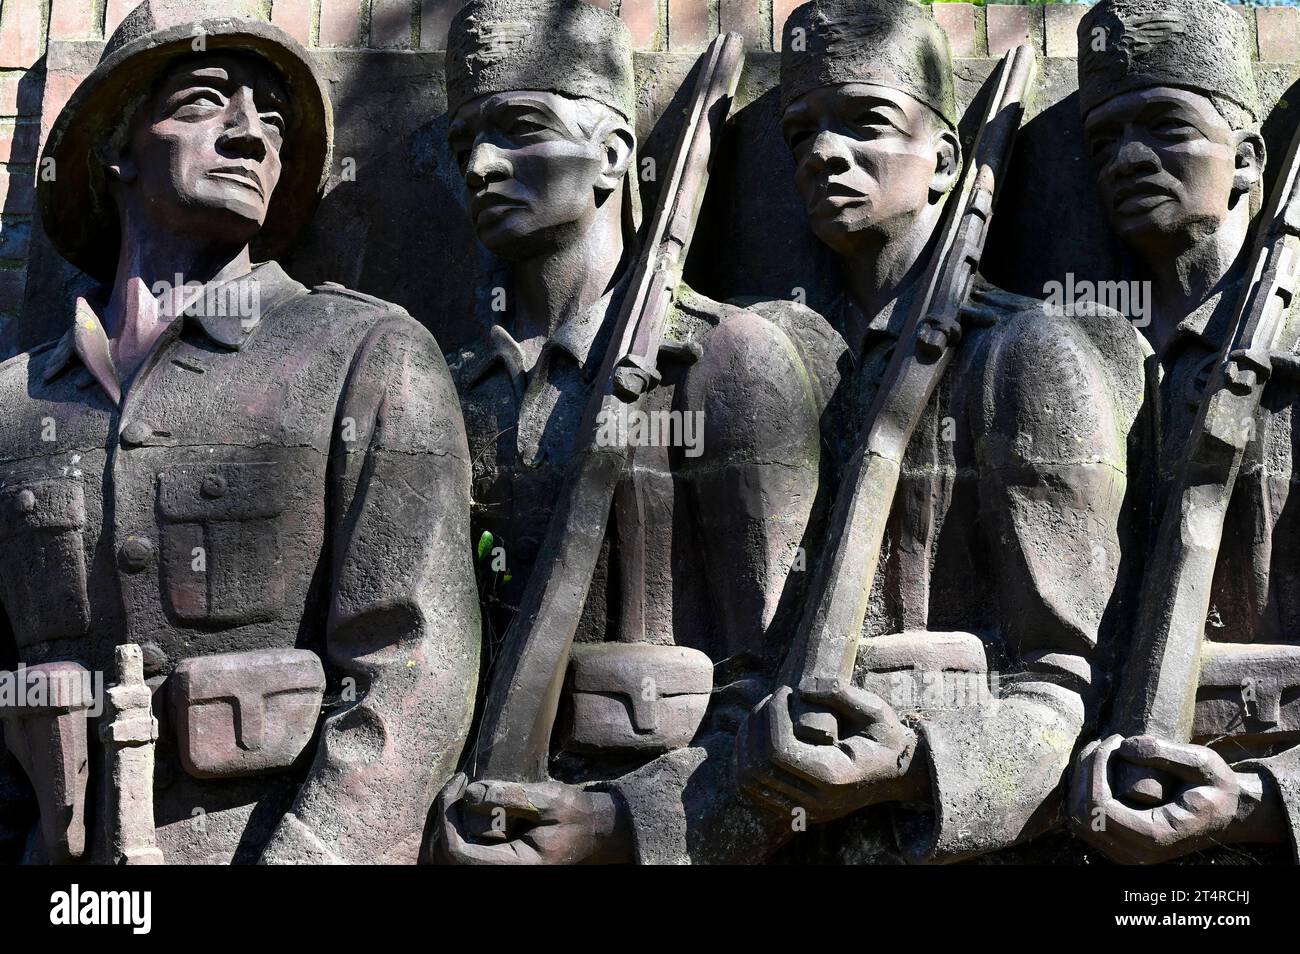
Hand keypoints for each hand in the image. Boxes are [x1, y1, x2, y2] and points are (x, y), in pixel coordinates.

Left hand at [432, 773, 630, 864]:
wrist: (594, 831)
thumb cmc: (574, 815)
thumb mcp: (550, 799)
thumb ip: (512, 796)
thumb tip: (470, 793)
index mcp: (515, 866)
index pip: (459, 853)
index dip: (448, 818)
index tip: (460, 784)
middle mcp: (504, 873)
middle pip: (446, 858)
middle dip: (443, 818)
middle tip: (457, 784)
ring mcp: (499, 869)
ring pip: (448, 858)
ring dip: (445, 825)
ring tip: (458, 794)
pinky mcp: (496, 862)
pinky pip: (461, 855)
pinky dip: (454, 831)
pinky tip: (465, 807)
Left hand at [735, 683, 919, 823]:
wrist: (897, 773)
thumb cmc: (885, 738)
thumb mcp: (875, 710)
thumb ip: (841, 694)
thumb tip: (802, 688)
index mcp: (834, 778)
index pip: (779, 752)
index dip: (772, 717)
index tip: (785, 691)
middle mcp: (816, 802)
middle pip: (758, 767)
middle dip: (756, 725)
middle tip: (772, 698)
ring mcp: (803, 810)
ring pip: (748, 782)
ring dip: (746, 743)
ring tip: (762, 713)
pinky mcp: (795, 809)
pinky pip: (753, 792)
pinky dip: (745, 761)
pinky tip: (758, 734)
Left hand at [1068, 734, 1239, 863]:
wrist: (1227, 814)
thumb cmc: (1217, 787)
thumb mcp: (1203, 763)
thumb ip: (1166, 752)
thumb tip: (1123, 746)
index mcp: (1156, 837)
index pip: (1100, 808)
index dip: (1095, 770)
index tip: (1113, 740)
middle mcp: (1135, 853)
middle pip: (1082, 814)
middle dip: (1085, 771)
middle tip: (1106, 741)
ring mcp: (1124, 851)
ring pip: (1077, 817)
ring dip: (1081, 778)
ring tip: (1102, 749)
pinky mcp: (1118, 843)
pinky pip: (1084, 818)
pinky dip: (1083, 789)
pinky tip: (1098, 764)